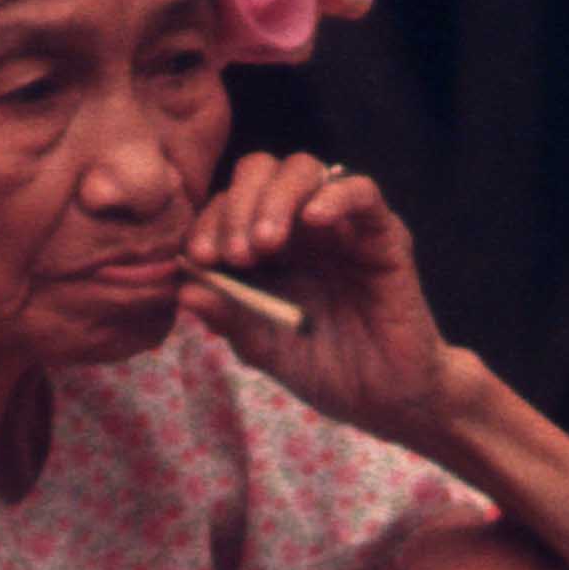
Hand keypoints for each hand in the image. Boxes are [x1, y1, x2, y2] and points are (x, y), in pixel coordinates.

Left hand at [185, 155, 467, 443]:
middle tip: (236, 253)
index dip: (208, 223)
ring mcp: (340, 226)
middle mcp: (299, 227)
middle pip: (259, 173)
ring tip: (266, 243)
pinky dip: (334, 196)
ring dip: (276, 198)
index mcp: (263, 247)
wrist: (385, 399)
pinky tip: (314, 220)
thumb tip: (183, 290)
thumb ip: (229, 318)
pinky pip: (360, 191)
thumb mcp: (266, 349)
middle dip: (237, 205)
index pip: (226, 205)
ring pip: (303, 170)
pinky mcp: (382, 234)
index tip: (200, 259)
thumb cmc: (324, 370)